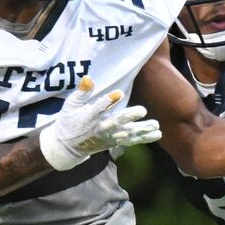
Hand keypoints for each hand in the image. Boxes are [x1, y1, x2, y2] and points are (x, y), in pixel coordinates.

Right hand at [39, 76, 161, 170]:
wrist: (67, 147)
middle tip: (143, 110)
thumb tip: (87, 78)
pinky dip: (144, 138)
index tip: (119, 93)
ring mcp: (109, 136)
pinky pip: (131, 141)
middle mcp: (100, 128)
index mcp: (88, 117)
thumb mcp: (70, 105)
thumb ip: (81, 93)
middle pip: (116, 122)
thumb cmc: (70, 121)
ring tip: (156, 125)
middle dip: (129, 116)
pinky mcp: (115, 141)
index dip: (108, 101)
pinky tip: (157, 133)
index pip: (98, 108)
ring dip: (142, 130)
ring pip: (127, 134)